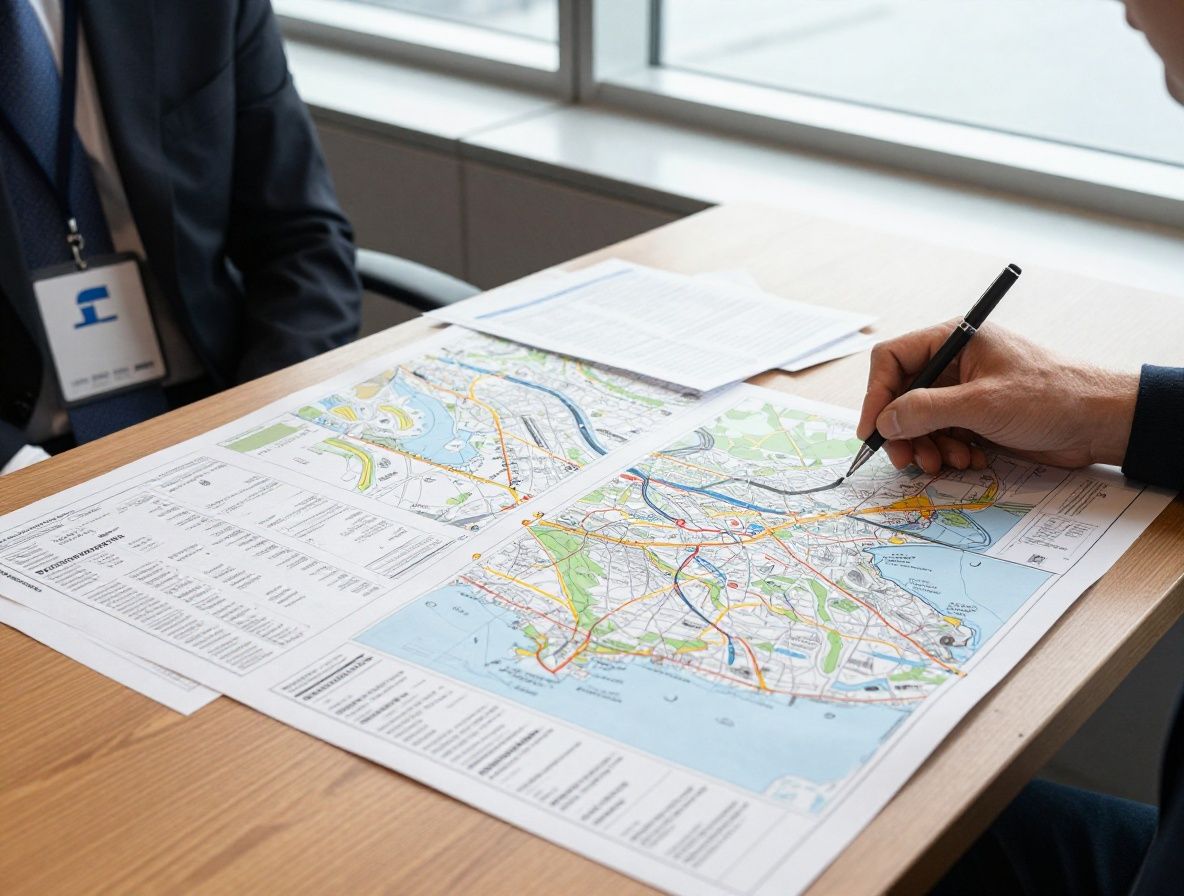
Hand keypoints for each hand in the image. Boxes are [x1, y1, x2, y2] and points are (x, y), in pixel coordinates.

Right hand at [856, 322, 1138, 473]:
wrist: (1099, 422)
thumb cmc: (1049, 397)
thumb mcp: (981, 404)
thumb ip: (926, 411)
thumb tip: (883, 422)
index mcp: (953, 339)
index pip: (892, 360)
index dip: (876, 395)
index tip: (873, 431)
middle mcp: (953, 363)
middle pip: (901, 396)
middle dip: (902, 431)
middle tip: (907, 460)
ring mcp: (964, 391)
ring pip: (919, 421)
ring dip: (927, 446)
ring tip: (948, 462)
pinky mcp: (975, 418)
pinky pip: (942, 436)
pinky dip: (948, 452)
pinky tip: (970, 460)